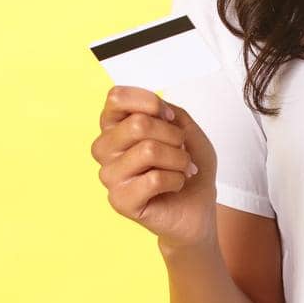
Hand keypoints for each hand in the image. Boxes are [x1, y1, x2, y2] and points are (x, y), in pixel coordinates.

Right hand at [92, 85, 216, 248]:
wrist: (199, 204)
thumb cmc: (188, 163)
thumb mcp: (183, 126)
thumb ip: (164, 111)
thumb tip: (150, 112)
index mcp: (115, 126)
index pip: (116, 97)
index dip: (151, 102)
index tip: (170, 117)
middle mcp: (105, 148)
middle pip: (138, 124)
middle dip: (174, 135)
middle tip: (181, 149)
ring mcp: (108, 176)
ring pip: (149, 151)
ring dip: (178, 159)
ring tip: (182, 169)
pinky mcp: (119, 201)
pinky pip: (154, 179)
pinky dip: (176, 180)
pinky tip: (174, 186)